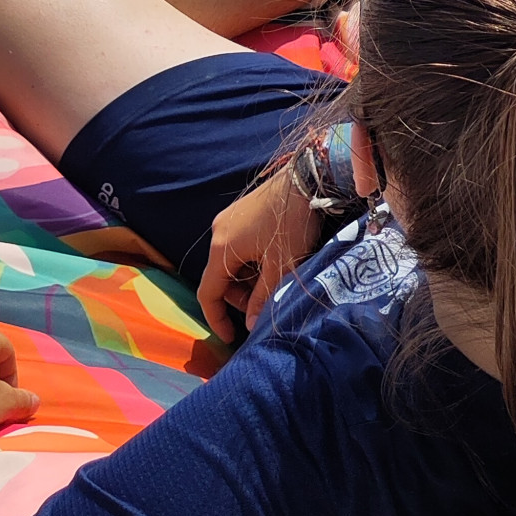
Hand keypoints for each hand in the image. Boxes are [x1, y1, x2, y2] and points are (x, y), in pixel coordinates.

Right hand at [199, 167, 320, 340]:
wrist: (307, 178)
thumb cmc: (293, 223)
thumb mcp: (281, 266)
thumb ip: (263, 298)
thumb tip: (249, 325)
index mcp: (221, 249)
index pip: (208, 293)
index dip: (216, 319)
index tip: (230, 337)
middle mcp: (218, 232)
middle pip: (219, 277)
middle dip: (238, 297)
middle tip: (262, 306)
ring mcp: (229, 219)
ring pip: (230, 262)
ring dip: (246, 279)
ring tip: (272, 283)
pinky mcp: (241, 211)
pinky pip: (238, 246)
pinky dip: (250, 262)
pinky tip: (272, 262)